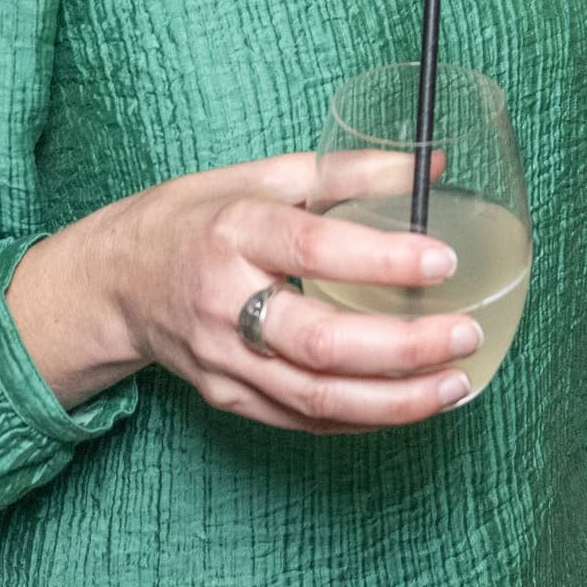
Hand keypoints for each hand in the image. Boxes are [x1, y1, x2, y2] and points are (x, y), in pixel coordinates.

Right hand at [3, 152, 481, 433]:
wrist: (119, 280)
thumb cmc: (199, 217)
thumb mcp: (265, 175)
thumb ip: (349, 171)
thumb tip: (431, 165)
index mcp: (234, 232)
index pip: (314, 248)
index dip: (384, 258)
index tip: (444, 259)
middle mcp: (225, 303)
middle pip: (320, 342)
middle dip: (404, 348)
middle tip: (466, 334)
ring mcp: (224, 361)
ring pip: (316, 398)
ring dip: (395, 400)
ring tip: (457, 383)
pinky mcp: (228, 398)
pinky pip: (303, 421)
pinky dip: (362, 419)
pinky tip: (410, 404)